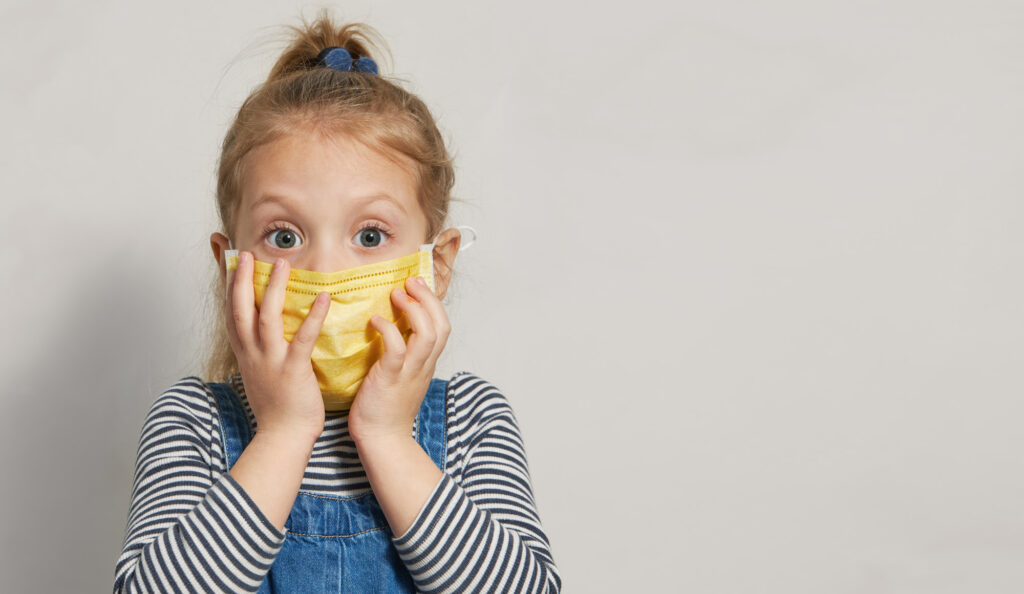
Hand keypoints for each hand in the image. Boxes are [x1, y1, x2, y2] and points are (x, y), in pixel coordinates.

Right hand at [225, 251, 329, 441]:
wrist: (283, 436)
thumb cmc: (276, 403)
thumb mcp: (259, 370)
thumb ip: (257, 346)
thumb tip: (260, 327)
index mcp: (244, 352)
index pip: (231, 311)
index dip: (228, 283)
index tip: (228, 257)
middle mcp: (252, 353)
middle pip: (240, 308)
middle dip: (242, 279)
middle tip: (247, 253)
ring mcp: (270, 361)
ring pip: (266, 317)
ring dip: (274, 288)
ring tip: (283, 263)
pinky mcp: (292, 370)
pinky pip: (302, 338)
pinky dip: (313, 316)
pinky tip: (324, 297)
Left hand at [348, 275, 450, 443]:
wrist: (382, 439)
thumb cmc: (385, 407)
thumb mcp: (404, 376)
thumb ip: (405, 353)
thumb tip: (394, 328)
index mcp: (427, 363)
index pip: (443, 326)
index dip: (433, 302)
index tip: (417, 285)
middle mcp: (423, 365)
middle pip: (441, 325)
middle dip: (428, 298)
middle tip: (409, 282)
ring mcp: (409, 372)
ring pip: (427, 334)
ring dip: (413, 309)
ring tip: (396, 294)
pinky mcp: (389, 379)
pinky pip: (396, 349)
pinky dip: (388, 329)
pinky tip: (375, 320)